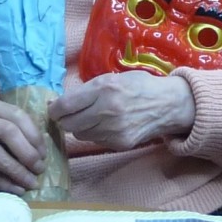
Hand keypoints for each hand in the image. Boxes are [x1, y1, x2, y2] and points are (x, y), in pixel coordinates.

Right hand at [0, 98, 46, 194]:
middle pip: (9, 133)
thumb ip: (8, 126)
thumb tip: (39, 150)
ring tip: (31, 183)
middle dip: (28, 153)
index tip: (43, 153)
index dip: (34, 136)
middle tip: (39, 169)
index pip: (18, 116)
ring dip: (17, 171)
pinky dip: (2, 182)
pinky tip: (15, 189)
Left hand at [48, 72, 195, 149]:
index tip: (53, 108)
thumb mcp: (112, 78)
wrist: (168, 104)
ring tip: (89, 117)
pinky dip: (94, 134)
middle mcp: (107, 110)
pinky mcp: (119, 143)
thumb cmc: (138, 86)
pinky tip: (104, 124)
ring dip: (79, 127)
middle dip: (63, 120)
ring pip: (79, 134)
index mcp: (104, 88)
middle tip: (65, 115)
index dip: (54, 109)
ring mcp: (114, 130)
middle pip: (68, 124)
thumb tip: (60, 102)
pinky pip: (95, 141)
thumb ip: (87, 90)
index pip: (66, 105)